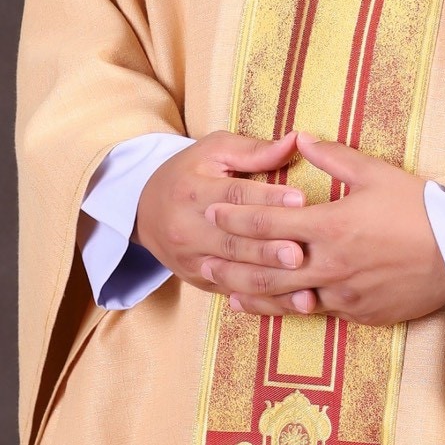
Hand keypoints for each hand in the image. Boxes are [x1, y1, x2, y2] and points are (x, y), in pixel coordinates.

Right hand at [134, 130, 307, 296]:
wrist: (143, 209)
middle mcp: (188, 229)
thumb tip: (294, 141)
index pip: (234, 195)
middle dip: (267, 249)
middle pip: (232, 241)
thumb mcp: (214, 151)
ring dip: (269, 281)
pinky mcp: (198, 281)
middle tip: (299, 253)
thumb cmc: (189, 172)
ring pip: (232, 273)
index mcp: (193, 190)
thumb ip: (254, 150)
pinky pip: (232, 292)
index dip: (267, 198)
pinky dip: (262, 300)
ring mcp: (191, 259)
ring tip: (300, 281)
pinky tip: (288, 303)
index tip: (300, 200)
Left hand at [202, 133, 444, 325]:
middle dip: (232, 261)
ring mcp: (344, 293)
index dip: (238, 216)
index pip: (270, 220)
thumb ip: (334, 158)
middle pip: (266, 266)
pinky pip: (319, 310)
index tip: (213, 211)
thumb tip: (303, 140)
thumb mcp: (376, 173)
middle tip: (203, 258)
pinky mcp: (360, 312)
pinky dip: (292, 308)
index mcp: (330, 225)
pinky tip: (279, 306)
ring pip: (286, 298)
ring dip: (253, 293)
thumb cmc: (420, 206)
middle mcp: (330, 263)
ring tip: (228, 290)